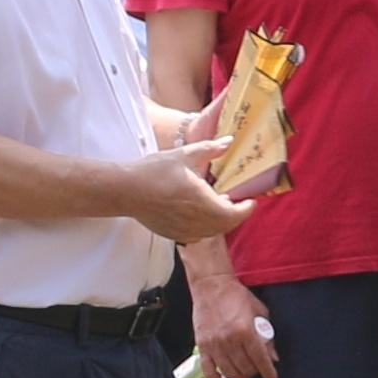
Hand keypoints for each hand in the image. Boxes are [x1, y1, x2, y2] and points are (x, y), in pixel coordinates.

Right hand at [118, 141, 258, 248]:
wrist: (126, 191)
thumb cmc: (154, 171)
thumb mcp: (184, 154)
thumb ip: (210, 149)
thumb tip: (229, 142)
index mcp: (203, 201)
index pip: (234, 214)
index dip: (246, 209)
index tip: (251, 201)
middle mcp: (196, 221)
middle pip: (225, 225)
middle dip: (235, 214)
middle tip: (238, 201)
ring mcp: (184, 230)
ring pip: (211, 231)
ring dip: (220, 220)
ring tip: (219, 204)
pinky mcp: (173, 234)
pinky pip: (197, 235)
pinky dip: (205, 227)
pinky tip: (200, 214)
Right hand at [192, 270, 278, 377]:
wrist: (211, 286)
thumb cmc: (237, 296)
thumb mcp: (259, 312)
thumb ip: (267, 335)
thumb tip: (273, 357)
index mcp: (245, 330)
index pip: (260, 359)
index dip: (268, 372)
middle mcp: (229, 340)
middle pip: (246, 368)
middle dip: (255, 372)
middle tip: (258, 368)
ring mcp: (214, 344)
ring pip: (230, 372)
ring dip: (241, 377)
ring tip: (246, 372)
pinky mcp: (202, 346)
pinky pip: (209, 372)